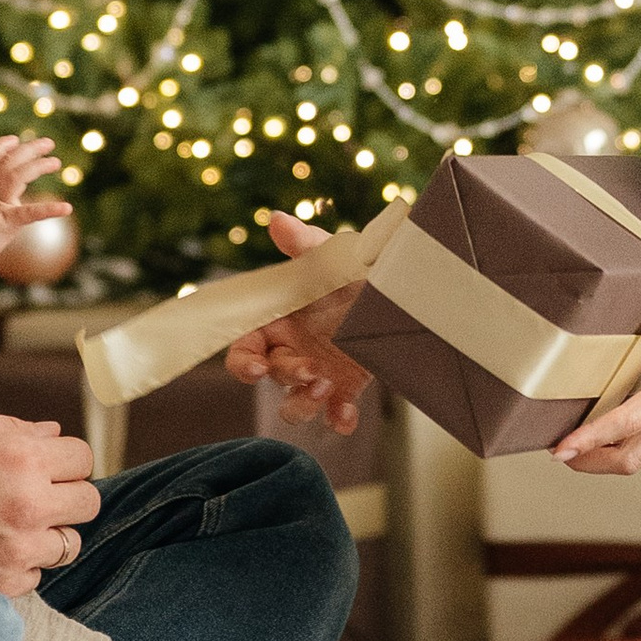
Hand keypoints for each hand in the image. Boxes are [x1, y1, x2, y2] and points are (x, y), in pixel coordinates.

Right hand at [0, 133, 66, 261]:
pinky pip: (29, 214)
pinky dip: (48, 210)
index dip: (0, 148)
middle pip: (7, 163)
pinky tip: (66, 208)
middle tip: (48, 143)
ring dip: (37, 166)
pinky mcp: (6, 223)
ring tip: (56, 162)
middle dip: (28, 150)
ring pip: (16, 175)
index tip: (13, 140)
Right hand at [0, 398, 99, 599]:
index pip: (82, 458)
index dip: (65, 460)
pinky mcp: (2, 586)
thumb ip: (7, 426)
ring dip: (45, 535)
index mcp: (18, 456)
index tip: (48, 466)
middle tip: (35, 498)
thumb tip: (50, 433)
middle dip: (66, 497)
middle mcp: (27, 505)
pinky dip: (17, 567)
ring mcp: (17, 551)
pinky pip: (34, 577)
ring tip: (7, 528)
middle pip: (88, 503)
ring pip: (67, 545)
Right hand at [223, 207, 372, 435]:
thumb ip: (302, 243)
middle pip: (273, 378)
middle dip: (288, 377)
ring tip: (326, 389)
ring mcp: (317, 372)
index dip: (243, 364)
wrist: (398, 287)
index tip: (257, 369)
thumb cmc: (351, 267)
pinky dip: (338, 421)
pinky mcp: (346, 387)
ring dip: (304, 403)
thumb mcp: (330, 255)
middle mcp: (291, 351)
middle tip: (312, 372)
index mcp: (276, 322)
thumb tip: (277, 220)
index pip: (244, 350)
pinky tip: (347, 419)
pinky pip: (335, 414)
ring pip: (296, 403)